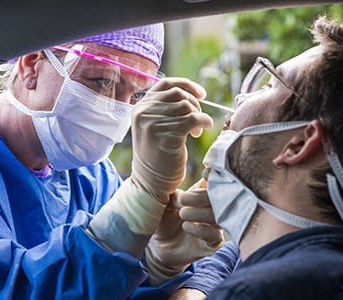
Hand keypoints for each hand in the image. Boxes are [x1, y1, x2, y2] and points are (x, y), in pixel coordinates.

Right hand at [88, 78, 212, 257]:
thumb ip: (165, 109)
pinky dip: (203, 122)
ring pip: (186, 105)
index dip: (186, 85)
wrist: (151, 184)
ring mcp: (152, 123)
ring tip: (197, 131)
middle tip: (198, 120)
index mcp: (139, 108)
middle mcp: (143, 112)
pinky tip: (201, 132)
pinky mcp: (165, 134)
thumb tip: (191, 94)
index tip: (201, 94)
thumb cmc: (158, 157)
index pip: (166, 84)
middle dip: (194, 104)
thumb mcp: (155, 127)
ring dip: (198, 115)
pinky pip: (192, 118)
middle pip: (178, 94)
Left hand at [145, 180, 223, 284]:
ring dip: (199, 213)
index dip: (214, 175)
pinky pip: (215, 235)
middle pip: (218, 198)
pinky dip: (200, 229)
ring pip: (218, 216)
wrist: (160, 247)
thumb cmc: (164, 221)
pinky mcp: (213, 242)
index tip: (205, 173)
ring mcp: (215, 225)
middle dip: (199, 197)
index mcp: (203, 194)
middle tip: (182, 200)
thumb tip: (182, 194)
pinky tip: (186, 227)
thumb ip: (175, 195)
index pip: (216, 181)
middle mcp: (213, 208)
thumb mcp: (165, 205)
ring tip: (182, 214)